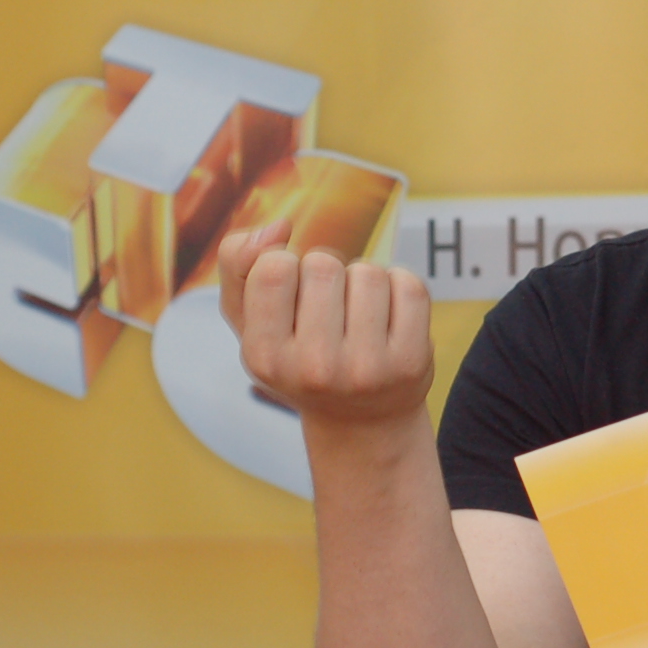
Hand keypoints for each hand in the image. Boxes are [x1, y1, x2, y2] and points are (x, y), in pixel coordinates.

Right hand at [217, 219, 435, 428]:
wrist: (359, 420)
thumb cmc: (297, 356)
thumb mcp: (249, 317)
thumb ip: (236, 263)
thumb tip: (279, 227)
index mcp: (264, 357)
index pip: (274, 267)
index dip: (285, 265)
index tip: (290, 296)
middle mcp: (314, 369)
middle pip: (323, 264)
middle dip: (326, 273)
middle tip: (328, 311)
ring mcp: (366, 368)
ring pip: (368, 271)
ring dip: (363, 279)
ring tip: (357, 315)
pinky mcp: (411, 362)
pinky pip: (408, 284)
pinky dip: (399, 287)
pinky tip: (388, 319)